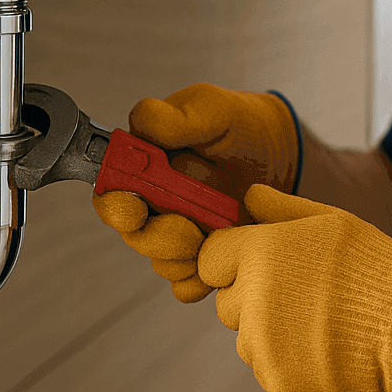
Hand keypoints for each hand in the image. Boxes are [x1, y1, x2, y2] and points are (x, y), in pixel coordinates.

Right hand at [92, 83, 302, 302]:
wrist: (281, 153)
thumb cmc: (240, 124)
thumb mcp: (211, 108)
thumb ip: (173, 117)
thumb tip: (139, 125)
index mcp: (144, 168)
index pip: (110, 196)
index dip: (115, 208)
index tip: (136, 210)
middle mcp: (155, 204)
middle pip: (134, 236)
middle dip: (157, 238)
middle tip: (189, 229)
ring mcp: (180, 232)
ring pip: (163, 262)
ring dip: (185, 257)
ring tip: (217, 236)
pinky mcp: (206, 254)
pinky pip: (189, 282)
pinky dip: (202, 279)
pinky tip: (223, 260)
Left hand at [197, 184, 391, 391]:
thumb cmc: (372, 265)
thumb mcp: (328, 219)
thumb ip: (279, 208)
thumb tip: (247, 196)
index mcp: (258, 254)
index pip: (210, 259)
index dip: (233, 259)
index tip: (262, 264)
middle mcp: (251, 302)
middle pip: (227, 305)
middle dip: (253, 299)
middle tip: (301, 295)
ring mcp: (264, 349)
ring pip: (248, 343)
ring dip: (272, 337)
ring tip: (319, 325)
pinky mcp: (281, 385)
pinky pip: (271, 378)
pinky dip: (293, 371)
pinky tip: (325, 352)